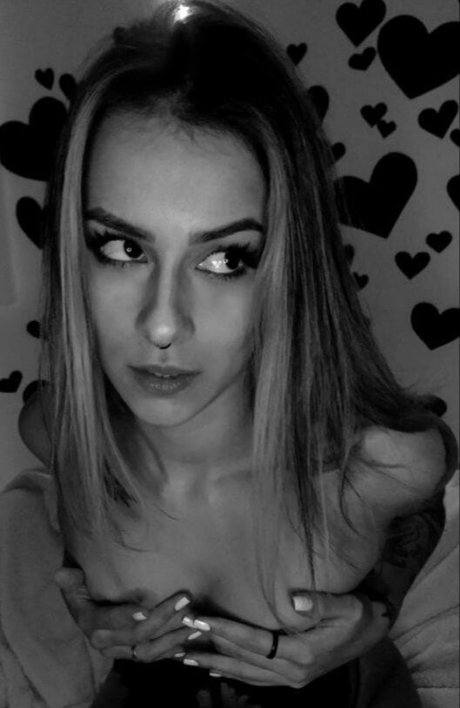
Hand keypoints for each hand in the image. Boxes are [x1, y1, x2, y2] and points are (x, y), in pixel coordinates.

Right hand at [54, 568, 195, 661]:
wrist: (88, 603)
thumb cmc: (84, 586)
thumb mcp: (74, 581)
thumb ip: (71, 579)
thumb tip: (62, 573)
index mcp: (90, 624)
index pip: (110, 623)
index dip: (128, 616)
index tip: (147, 605)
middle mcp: (105, 643)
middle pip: (137, 636)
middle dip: (163, 619)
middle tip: (185, 599)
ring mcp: (121, 651)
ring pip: (150, 651)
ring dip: (174, 637)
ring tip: (194, 619)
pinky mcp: (135, 652)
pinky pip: (156, 656)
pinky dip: (174, 649)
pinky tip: (191, 638)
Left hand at [175, 591, 389, 687]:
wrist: (375, 631)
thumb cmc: (360, 613)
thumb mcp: (348, 605)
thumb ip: (321, 603)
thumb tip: (295, 599)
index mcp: (301, 653)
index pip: (252, 641)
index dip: (223, 629)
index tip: (198, 619)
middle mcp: (293, 671)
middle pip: (243, 660)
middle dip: (210, 646)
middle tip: (179, 637)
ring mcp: (292, 678)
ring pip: (245, 674)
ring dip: (216, 664)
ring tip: (187, 657)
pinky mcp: (293, 677)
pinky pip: (256, 678)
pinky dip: (234, 673)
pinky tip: (217, 669)